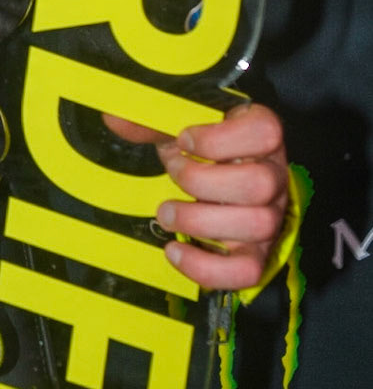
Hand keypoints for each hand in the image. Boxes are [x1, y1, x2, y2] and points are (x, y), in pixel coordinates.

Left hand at [103, 101, 288, 291]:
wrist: (224, 189)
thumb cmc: (207, 155)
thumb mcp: (182, 132)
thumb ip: (152, 123)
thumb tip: (114, 118)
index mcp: (262, 139)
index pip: (266, 131)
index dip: (220, 138)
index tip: (184, 140)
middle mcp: (275, 178)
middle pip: (260, 183)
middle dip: (202, 181)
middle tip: (172, 174)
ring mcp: (270, 217)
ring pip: (257, 225)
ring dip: (199, 221)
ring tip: (167, 213)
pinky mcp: (257, 252)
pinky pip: (246, 271)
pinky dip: (206, 267)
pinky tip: (174, 251)